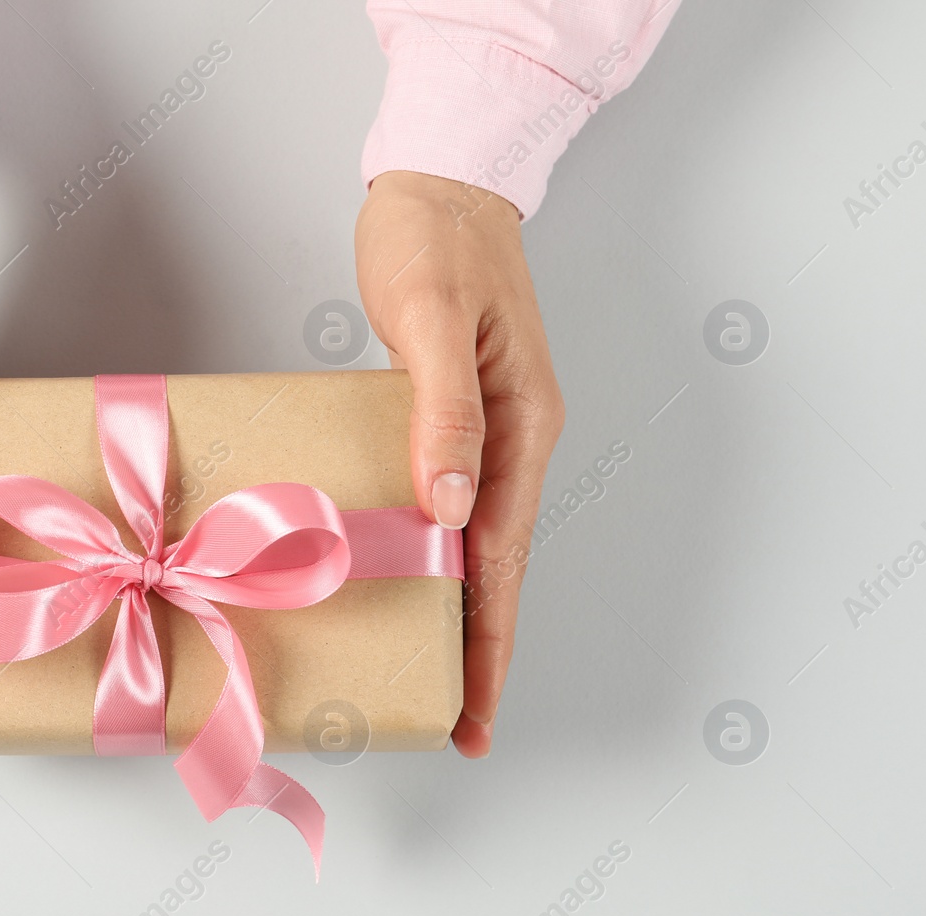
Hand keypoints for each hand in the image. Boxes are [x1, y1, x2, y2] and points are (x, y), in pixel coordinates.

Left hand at [355, 171, 564, 757]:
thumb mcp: (435, 319)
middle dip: (478, 649)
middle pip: (497, 569)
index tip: (475, 711)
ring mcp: (486, 432)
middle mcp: (514, 441)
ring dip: (455, 610)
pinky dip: (430, 554)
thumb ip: (445, 410)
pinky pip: (447, 506)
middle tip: (457, 723)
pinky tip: (402, 577)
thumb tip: (451, 506)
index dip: (490, 641)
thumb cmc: (434, 241)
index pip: (505, 559)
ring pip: (474, 545)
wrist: (439, 183)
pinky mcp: (451, 420)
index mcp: (523, 428)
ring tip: (430, 675)